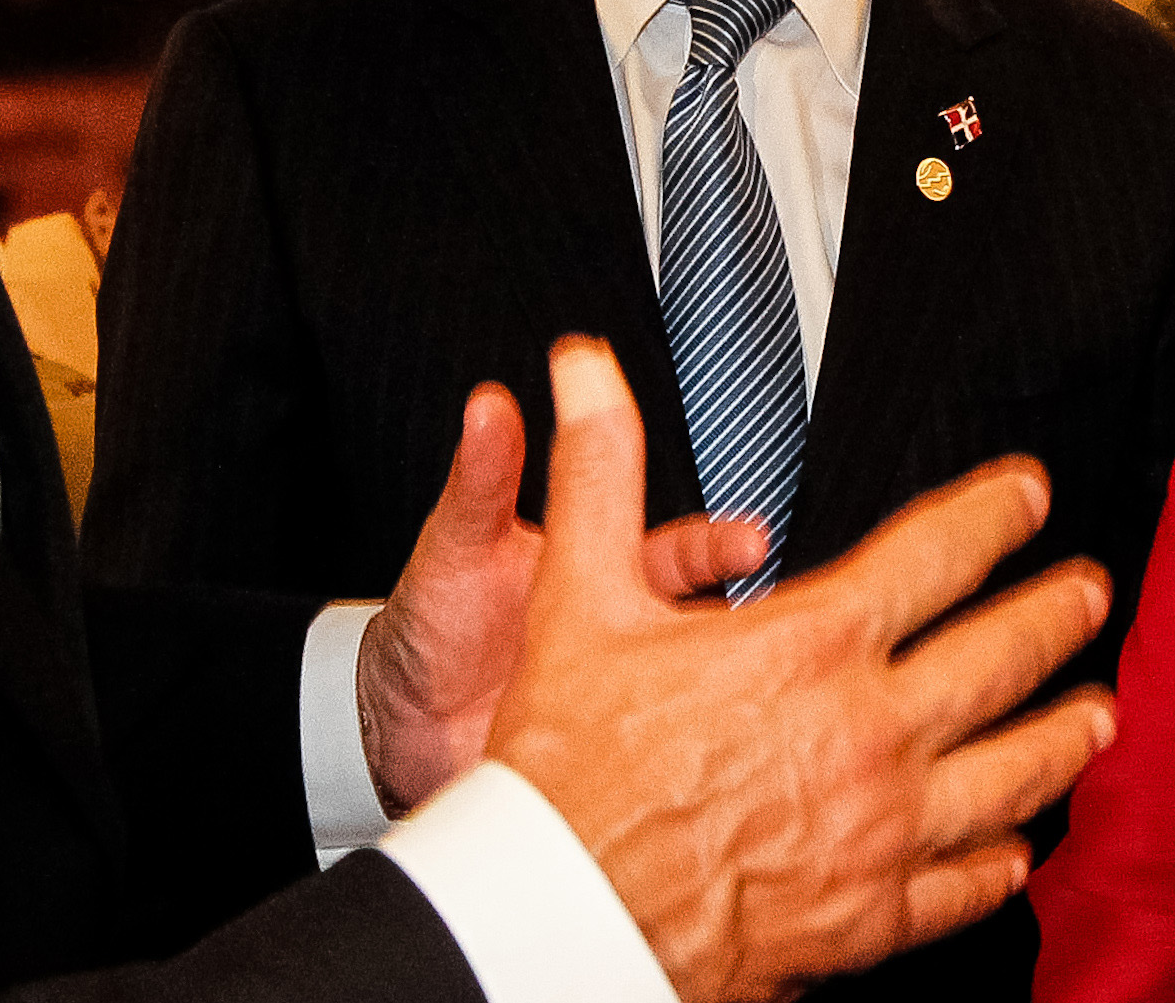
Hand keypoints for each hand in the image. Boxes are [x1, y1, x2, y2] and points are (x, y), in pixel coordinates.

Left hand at [358, 382, 769, 816]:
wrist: (395, 722)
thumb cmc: (433, 621)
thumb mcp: (457, 545)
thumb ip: (482, 477)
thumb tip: (489, 405)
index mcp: (602, 574)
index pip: (684, 552)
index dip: (723, 545)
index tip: (753, 541)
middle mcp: (626, 640)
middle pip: (708, 632)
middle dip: (747, 635)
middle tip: (780, 635)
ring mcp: (622, 707)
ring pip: (696, 699)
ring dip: (724, 699)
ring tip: (749, 707)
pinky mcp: (608, 769)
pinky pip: (660, 765)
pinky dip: (687, 765)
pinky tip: (700, 770)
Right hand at [491, 340, 1113, 1002]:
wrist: (562, 914)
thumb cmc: (570, 770)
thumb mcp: (579, 596)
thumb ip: (599, 470)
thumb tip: (585, 369)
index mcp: (813, 644)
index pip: (937, 553)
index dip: (993, 514)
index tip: (1027, 496)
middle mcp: (870, 734)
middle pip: (999, 659)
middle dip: (1054, 616)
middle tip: (1090, 593)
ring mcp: (882, 830)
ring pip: (1010, 775)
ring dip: (1062, 738)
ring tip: (1097, 715)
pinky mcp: (871, 916)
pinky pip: (959, 888)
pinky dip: (996, 867)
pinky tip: (1014, 854)